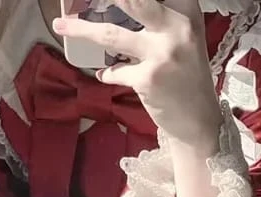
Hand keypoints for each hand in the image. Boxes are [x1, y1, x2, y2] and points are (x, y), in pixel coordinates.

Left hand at [54, 0, 221, 149]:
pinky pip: (115, 71)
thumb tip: (123, 5)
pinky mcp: (148, 80)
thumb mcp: (183, 37)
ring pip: (112, 35)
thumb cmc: (187, 76)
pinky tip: (104, 73)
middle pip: (134, 0)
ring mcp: (162, 55)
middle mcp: (177, 28)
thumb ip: (159, 17)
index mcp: (186, 12)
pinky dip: (107, 72)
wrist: (199, 120)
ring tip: (61, 26)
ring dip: (82, 30)